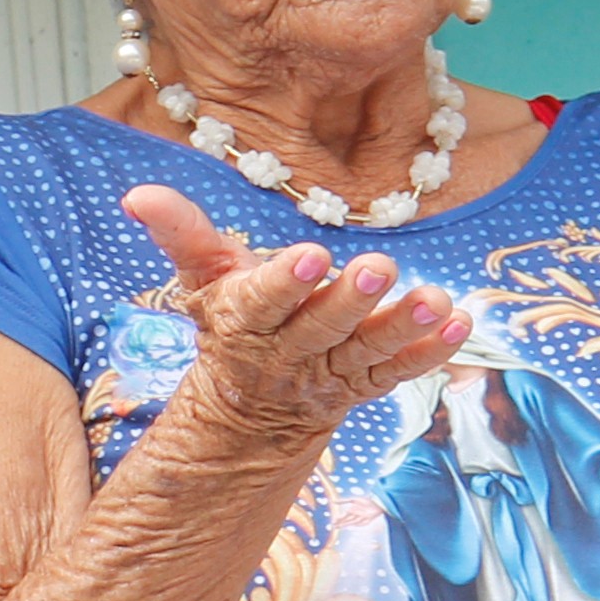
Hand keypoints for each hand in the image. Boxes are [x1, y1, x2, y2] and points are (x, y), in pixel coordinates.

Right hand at [121, 183, 472, 435]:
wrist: (249, 407)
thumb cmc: (228, 323)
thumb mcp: (199, 277)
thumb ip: (179, 232)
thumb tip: (136, 193)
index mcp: (245, 323)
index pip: (264, 303)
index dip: (285, 283)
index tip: (311, 255)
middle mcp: (289, 354)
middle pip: (322, 329)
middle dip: (351, 300)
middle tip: (381, 265)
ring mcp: (330, 374)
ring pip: (368, 353)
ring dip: (402, 327)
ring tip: (437, 300)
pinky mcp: (364, 384)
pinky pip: (399, 372)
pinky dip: (431, 352)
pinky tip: (462, 324)